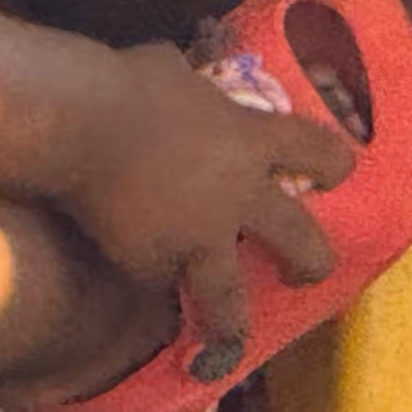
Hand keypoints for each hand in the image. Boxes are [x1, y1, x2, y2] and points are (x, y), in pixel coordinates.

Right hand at [57, 47, 353, 378]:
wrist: (77, 124)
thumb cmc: (126, 83)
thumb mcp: (175, 73)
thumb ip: (194, 93)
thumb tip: (183, 89)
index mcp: (250, 140)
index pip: (319, 151)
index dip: (333, 164)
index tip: (334, 173)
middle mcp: (238, 198)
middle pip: (302, 243)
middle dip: (311, 264)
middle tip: (302, 274)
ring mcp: (197, 239)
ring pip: (230, 299)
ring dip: (232, 322)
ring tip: (230, 339)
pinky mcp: (151, 264)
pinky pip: (156, 278)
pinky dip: (149, 276)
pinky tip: (135, 275)